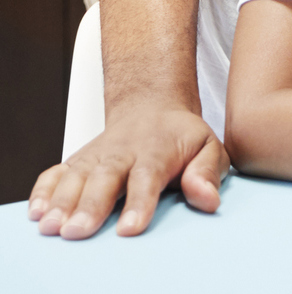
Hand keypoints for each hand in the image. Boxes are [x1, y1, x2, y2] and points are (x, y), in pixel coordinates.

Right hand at [30, 100, 226, 239]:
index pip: (148, 175)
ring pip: (76, 177)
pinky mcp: (76, 161)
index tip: (130, 228)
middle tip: (78, 231)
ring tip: (51, 227)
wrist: (152, 108)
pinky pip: (55, 173)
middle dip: (90, 205)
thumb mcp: (208, 147)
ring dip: (62, 202)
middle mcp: (123, 152)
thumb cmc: (180, 138)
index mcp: (158, 149)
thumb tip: (208, 200)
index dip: (139, 202)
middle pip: (105, 177)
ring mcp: (96, 155)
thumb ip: (208, 173)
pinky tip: (36, 212)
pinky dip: (43, 191)